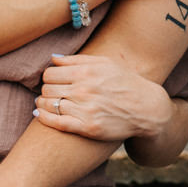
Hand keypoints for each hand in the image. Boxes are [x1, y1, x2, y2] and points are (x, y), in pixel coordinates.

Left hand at [34, 54, 175, 142]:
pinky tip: (40, 115)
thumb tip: (53, 58)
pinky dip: (44, 118)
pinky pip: (57, 122)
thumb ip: (78, 60)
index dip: (48, 77)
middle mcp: (84, 89)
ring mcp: (86, 109)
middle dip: (46, 90)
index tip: (53, 81)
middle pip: (47, 89)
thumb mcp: (106, 63)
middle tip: (51, 93)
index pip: (50, 73)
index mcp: (87, 72)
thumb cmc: (126, 82)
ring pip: (49, 105)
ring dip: (43, 104)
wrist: (147, 108)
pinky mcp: (88, 127)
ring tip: (45, 103)